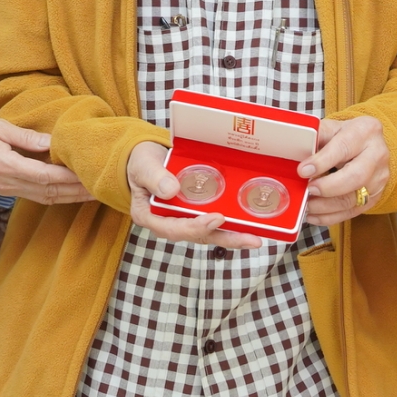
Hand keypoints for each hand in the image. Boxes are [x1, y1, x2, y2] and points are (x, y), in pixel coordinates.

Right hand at [0, 118, 86, 205]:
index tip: (91, 173)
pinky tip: (72, 191)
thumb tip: (54, 141)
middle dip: (77, 191)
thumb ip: (27, 137)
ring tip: (94, 192)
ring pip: (46, 197)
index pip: (45, 175)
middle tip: (103, 188)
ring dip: (70, 197)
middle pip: (50, 192)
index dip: (69, 177)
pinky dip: (57, 195)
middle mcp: (8, 183)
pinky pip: (37, 195)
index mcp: (6, 166)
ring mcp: (7, 189)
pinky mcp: (7, 190)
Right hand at [127, 140, 262, 248]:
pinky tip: (249, 226)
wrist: (146, 158)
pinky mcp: (194, 212)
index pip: (173, 228)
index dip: (196, 226)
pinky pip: (212, 221)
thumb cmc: (141, 162)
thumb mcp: (143, 165)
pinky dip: (230, 225)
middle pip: (197, 235)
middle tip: (249, 239)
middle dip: (225, 238)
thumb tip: (172, 189)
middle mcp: (168, 222)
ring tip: (255, 238)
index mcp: (150, 216)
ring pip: (208, 232)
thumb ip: (154, 177)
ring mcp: (183, 218)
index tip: (216, 219)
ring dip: (232, 236)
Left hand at [303, 116, 391, 225]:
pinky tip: (315, 214)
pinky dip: (330, 216)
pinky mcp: (375, 196)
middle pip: (356, 177)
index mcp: (366, 130)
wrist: (368, 145)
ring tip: (307, 205)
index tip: (303, 171)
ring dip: (326, 206)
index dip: (322, 161)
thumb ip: (315, 137)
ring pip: (353, 199)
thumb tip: (294, 148)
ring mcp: (379, 178)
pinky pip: (352, 212)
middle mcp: (378, 154)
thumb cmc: (346, 136)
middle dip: (328, 187)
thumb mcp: (332, 128)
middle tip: (308, 190)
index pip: (343, 148)